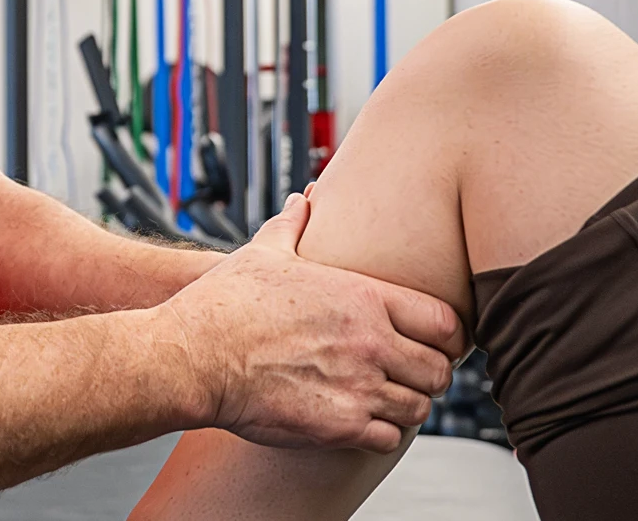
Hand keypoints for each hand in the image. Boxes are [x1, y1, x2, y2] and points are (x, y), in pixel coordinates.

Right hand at [156, 193, 464, 452]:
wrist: (192, 356)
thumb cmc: (224, 303)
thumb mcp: (264, 254)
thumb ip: (293, 227)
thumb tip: (303, 201)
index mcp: (362, 297)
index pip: (445, 321)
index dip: (447, 335)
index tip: (433, 342)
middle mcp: (370, 342)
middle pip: (440, 370)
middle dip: (428, 374)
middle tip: (407, 374)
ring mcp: (359, 386)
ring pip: (419, 407)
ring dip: (405, 404)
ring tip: (382, 398)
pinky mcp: (341, 425)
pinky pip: (389, 437)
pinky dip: (381, 432)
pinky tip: (360, 420)